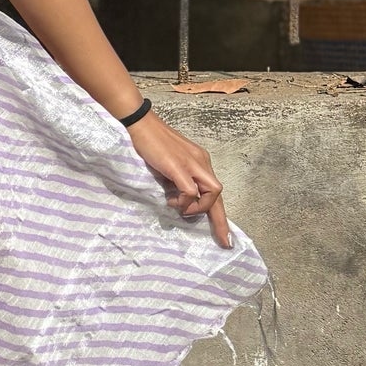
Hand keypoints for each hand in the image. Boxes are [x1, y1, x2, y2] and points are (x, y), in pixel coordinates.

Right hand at [125, 110, 230, 247]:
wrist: (140, 124)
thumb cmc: (150, 143)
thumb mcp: (169, 164)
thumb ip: (177, 179)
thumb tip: (177, 199)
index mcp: (200, 161)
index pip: (214, 190)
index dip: (220, 214)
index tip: (225, 235)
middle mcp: (201, 162)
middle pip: (218, 194)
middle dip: (222, 221)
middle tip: (224, 241)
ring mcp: (192, 163)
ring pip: (212, 192)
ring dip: (198, 208)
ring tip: (181, 209)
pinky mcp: (179, 166)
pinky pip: (191, 191)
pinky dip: (184, 200)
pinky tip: (171, 200)